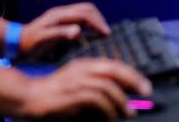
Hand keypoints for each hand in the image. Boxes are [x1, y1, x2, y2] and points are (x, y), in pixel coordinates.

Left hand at [19, 3, 110, 58]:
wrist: (17, 42)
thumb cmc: (29, 43)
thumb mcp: (43, 40)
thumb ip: (60, 34)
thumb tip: (78, 31)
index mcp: (59, 15)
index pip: (85, 13)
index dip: (97, 22)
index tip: (105, 33)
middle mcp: (62, 12)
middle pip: (87, 9)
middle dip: (99, 19)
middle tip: (106, 34)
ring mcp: (61, 15)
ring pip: (84, 12)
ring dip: (95, 20)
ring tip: (101, 34)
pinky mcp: (61, 21)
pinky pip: (80, 17)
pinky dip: (89, 23)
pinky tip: (90, 34)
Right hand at [20, 59, 151, 119]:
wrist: (32, 96)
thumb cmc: (56, 92)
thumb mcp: (77, 82)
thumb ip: (96, 83)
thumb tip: (120, 93)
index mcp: (85, 64)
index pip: (114, 64)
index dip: (132, 74)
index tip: (144, 84)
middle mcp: (83, 68)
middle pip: (115, 70)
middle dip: (134, 81)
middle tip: (145, 92)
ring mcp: (77, 80)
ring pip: (108, 86)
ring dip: (122, 101)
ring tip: (128, 112)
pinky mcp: (73, 94)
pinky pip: (98, 99)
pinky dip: (109, 108)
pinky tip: (112, 115)